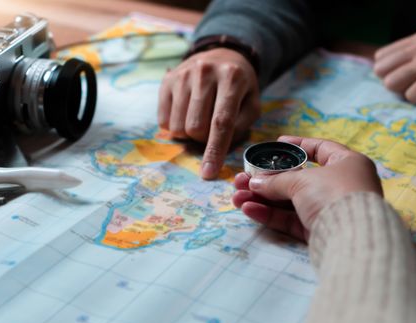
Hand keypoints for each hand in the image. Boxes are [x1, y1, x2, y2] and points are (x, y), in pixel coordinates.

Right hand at [158, 48, 259, 179]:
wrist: (221, 55)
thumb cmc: (239, 86)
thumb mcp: (251, 103)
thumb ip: (241, 126)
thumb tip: (219, 149)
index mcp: (232, 78)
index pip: (221, 121)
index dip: (214, 150)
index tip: (208, 174)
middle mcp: (205, 73)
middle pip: (196, 127)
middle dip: (203, 140)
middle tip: (211, 131)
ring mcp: (182, 75)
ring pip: (178, 127)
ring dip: (189, 134)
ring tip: (199, 119)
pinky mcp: (167, 80)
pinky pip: (164, 121)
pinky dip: (175, 126)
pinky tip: (186, 113)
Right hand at [232, 136, 382, 240]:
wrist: (352, 239)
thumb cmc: (333, 194)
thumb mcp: (301, 180)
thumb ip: (275, 180)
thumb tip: (254, 183)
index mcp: (347, 163)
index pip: (320, 149)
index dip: (296, 145)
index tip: (275, 144)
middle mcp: (340, 186)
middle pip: (296, 179)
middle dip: (266, 180)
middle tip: (242, 179)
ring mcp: (329, 210)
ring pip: (289, 201)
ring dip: (262, 198)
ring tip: (236, 197)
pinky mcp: (319, 232)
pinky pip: (291, 220)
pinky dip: (270, 214)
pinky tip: (248, 209)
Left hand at [374, 28, 415, 103]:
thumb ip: (408, 58)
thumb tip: (378, 70)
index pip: (380, 56)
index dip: (388, 71)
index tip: (403, 75)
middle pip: (380, 71)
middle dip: (393, 82)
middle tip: (412, 84)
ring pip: (391, 84)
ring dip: (406, 91)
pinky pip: (410, 95)